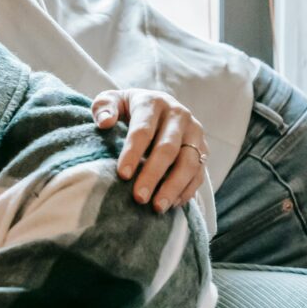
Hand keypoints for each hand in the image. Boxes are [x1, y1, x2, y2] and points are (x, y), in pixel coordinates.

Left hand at [91, 88, 206, 212]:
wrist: (156, 106)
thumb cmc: (127, 108)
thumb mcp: (112, 100)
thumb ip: (103, 108)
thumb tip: (104, 122)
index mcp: (154, 103)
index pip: (143, 130)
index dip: (133, 153)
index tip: (122, 175)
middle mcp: (179, 116)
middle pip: (168, 148)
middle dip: (153, 175)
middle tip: (139, 198)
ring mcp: (194, 133)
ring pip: (189, 162)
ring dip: (174, 186)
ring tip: (157, 207)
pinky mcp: (203, 149)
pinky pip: (200, 172)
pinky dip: (187, 190)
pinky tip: (172, 204)